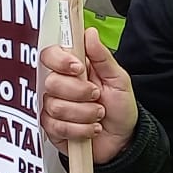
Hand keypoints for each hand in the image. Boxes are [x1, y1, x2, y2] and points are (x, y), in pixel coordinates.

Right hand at [39, 29, 136, 162]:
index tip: (78, 68)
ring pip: (56, 107)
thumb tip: (89, 33)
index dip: (60, 61)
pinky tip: (91, 128)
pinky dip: (81, 129)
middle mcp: (59, 86)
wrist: (123, 139)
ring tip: (98, 114)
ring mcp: (53, 107)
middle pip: (52, 82)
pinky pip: (58, 127)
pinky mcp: (52, 128)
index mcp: (72, 69)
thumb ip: (102, 57)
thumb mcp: (118, 79)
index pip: (50, 55)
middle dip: (79, 92)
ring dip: (85, 113)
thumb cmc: (120, 107)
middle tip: (96, 95)